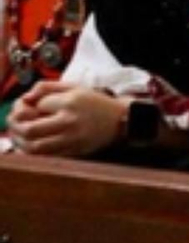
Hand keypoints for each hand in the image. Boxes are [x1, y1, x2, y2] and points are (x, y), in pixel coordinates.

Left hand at [7, 83, 128, 158]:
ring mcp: (71, 139)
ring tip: (17, 134)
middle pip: (30, 129)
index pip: (37, 105)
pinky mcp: (73, 151)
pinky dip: (30, 151)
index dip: (26, 105)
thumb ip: (47, 87)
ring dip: (19, 141)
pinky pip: (44, 156)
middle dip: (16, 126)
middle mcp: (69, 121)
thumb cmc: (95, 103)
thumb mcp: (74, 87)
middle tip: (12, 121)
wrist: (121, 120)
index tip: (27, 105)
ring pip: (34, 146)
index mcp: (70, 103)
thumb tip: (25, 97)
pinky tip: (27, 144)